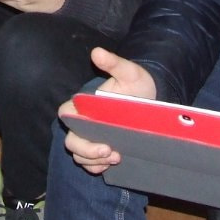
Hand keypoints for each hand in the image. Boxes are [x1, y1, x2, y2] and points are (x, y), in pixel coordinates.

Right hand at [60, 48, 156, 173]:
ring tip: (116, 158)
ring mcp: (92, 137)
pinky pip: (89, 165)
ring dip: (94, 160)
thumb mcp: (129, 73)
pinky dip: (96, 168)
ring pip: (79, 155)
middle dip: (88, 150)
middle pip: (72, 140)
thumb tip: (96, 51)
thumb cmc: (138, 84)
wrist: (154, 100)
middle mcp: (85, 122)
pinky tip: (109, 166)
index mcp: (85, 104)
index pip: (66, 113)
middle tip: (111, 152)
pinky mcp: (102, 151)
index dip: (74, 124)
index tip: (95, 130)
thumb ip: (113, 63)